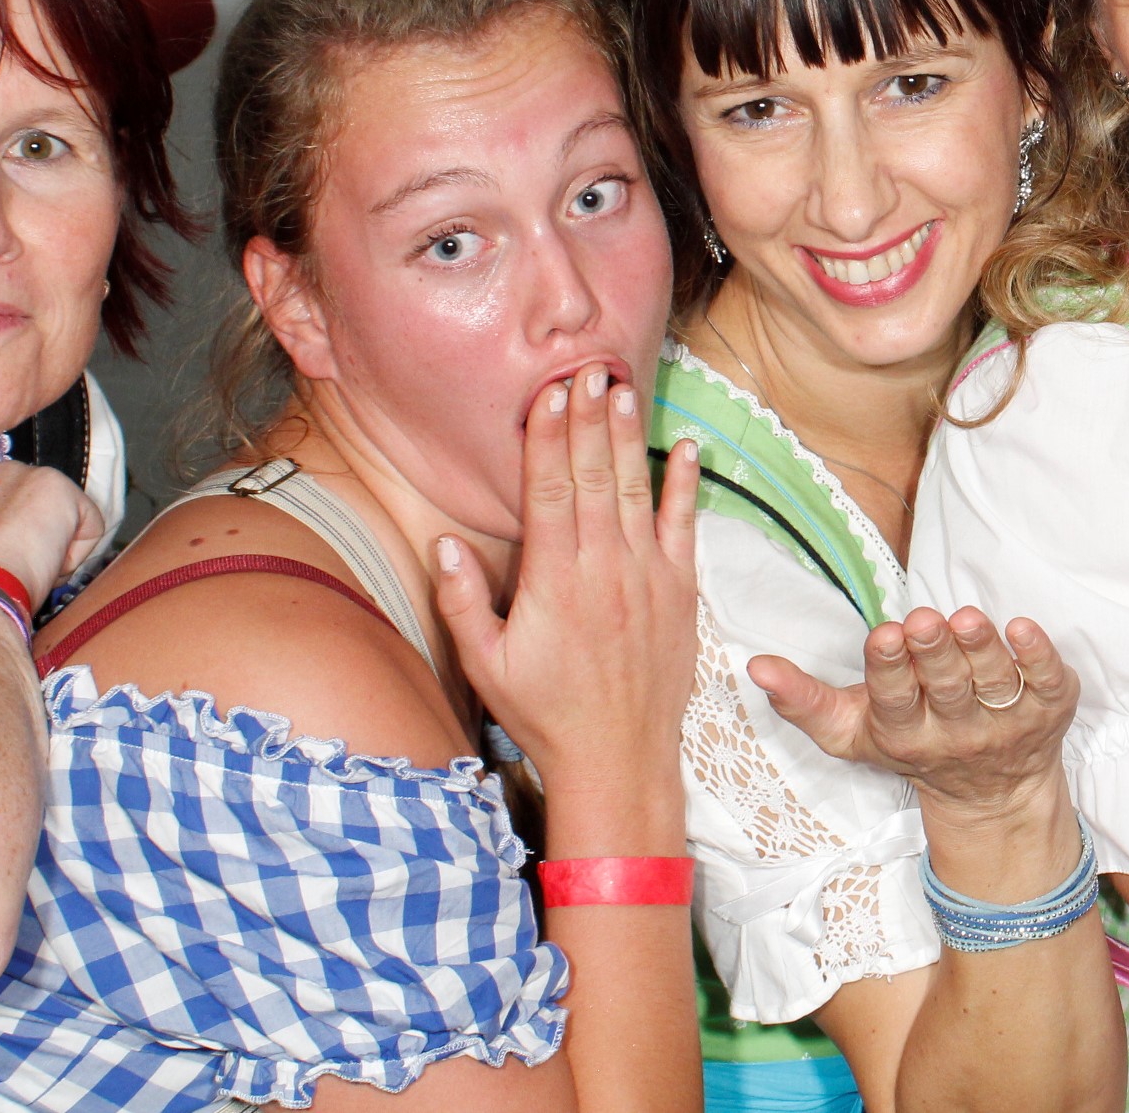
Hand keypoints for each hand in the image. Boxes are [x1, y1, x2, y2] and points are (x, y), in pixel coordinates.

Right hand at [0, 460, 104, 601]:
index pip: (3, 505)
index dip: (7, 537)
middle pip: (35, 509)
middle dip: (33, 538)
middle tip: (15, 568)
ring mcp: (25, 474)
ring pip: (63, 518)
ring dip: (52, 547)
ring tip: (25, 570)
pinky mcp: (57, 487)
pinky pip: (90, 527)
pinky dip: (76, 557)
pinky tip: (46, 568)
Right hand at [433, 369, 699, 822]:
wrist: (618, 757)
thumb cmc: (544, 712)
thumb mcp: (486, 663)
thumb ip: (462, 601)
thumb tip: (443, 541)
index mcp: (554, 582)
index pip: (550, 492)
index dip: (548, 439)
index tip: (546, 395)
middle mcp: (604, 569)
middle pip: (594, 478)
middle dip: (588, 421)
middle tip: (585, 371)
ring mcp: (648, 577)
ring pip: (636, 491)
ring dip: (628, 438)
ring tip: (622, 389)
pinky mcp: (680, 590)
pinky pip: (683, 525)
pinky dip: (685, 484)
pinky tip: (685, 447)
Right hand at [751, 606, 1076, 817]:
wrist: (996, 794)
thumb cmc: (915, 743)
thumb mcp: (852, 732)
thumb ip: (804, 701)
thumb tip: (756, 666)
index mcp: (906, 734)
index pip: (896, 702)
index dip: (890, 670)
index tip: (884, 636)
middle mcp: (958, 732)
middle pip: (946, 689)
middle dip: (934, 653)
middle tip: (924, 620)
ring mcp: (1008, 723)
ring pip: (995, 684)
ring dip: (982, 649)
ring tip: (966, 617)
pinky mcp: (1050, 708)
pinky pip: (1047, 682)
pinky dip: (1038, 656)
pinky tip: (1022, 627)